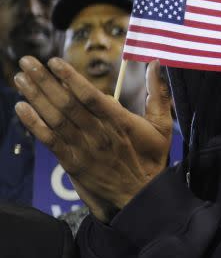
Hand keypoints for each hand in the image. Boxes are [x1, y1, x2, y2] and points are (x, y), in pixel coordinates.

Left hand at [14, 57, 173, 220]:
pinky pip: (49, 141)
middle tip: (28, 62)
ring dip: (35, 97)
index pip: (91, 96)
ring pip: (55, 119)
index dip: (71, 78)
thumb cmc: (152, 159)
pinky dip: (34, 124)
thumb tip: (155, 63)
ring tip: (20, 78)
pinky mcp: (72, 163)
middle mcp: (99, 134)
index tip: (55, 61)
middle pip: (67, 104)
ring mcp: (83, 149)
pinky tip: (21, 108)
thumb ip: (158, 94)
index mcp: (120, 123)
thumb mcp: (163, 126)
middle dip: (45, 81)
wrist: (140, 196)